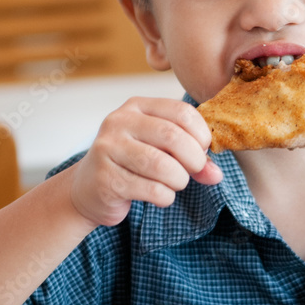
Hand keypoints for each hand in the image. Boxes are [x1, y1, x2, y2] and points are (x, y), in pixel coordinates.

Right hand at [69, 98, 222, 226]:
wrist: (88, 189)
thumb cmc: (133, 165)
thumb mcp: (161, 151)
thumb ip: (191, 157)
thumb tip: (216, 174)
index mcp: (137, 107)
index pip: (181, 111)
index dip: (202, 134)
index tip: (203, 151)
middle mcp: (119, 122)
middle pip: (172, 136)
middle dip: (194, 159)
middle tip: (194, 171)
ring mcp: (108, 149)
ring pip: (161, 165)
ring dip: (179, 180)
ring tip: (176, 184)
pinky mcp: (106, 178)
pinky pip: (151, 190)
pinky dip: (165, 197)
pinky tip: (160, 196)